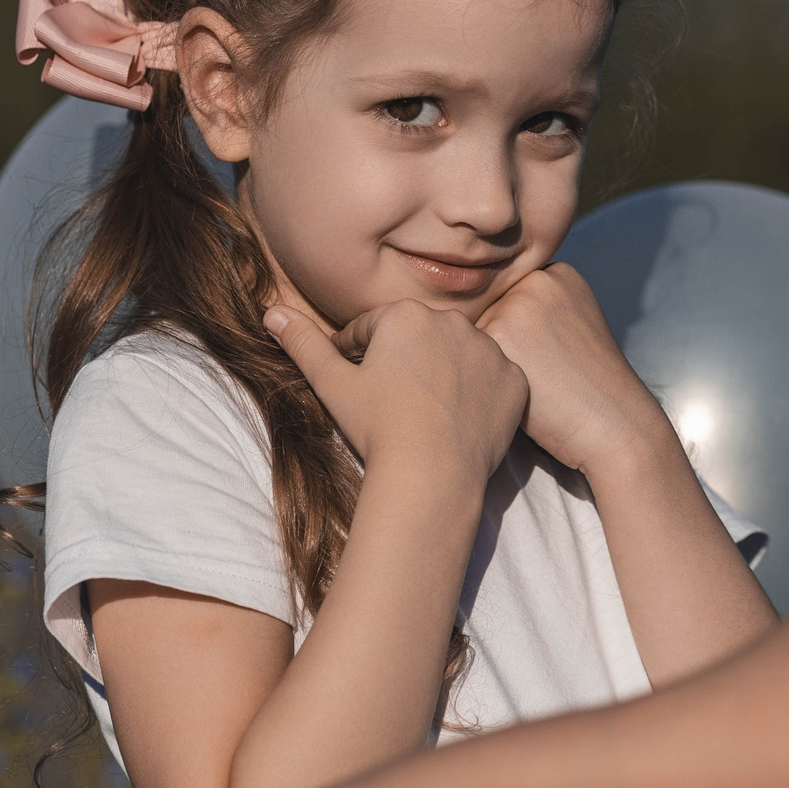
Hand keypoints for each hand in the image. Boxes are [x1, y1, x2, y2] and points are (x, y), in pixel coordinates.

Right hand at [267, 300, 528, 483]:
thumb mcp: (331, 385)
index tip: (359, 386)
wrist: (431, 475)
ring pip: (458, 356)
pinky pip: (494, 381)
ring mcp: (491, 350)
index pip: (374, 330)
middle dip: (404, 361)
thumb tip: (271, 312)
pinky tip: (461, 420)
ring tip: (427, 412)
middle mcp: (454, 321)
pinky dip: (480, 395)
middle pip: (419, 338)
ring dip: (444, 374)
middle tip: (394, 403)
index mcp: (406, 314)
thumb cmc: (377, 428)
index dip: (359, 358)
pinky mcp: (517, 381)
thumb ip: (303, 343)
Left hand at [476, 265, 680, 477]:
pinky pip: (469, 356)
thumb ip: (538, 310)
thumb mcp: (573, 327)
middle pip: (491, 313)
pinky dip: (485, 378)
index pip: (512, 299)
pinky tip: (518, 388)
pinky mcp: (497, 332)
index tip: (552, 357)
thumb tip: (485, 314)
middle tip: (544, 372)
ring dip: (491, 361)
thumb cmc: (589, 387)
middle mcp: (536, 279)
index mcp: (558, 273)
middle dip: (506, 346)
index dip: (524, 337)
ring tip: (533, 381)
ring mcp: (516, 302)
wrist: (613, 422)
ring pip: (476, 335)